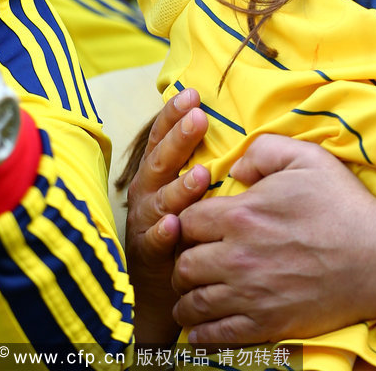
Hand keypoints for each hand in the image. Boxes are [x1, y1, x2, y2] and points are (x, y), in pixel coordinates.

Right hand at [125, 89, 209, 344]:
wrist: (162, 281)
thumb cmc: (186, 220)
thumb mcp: (190, 184)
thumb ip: (203, 155)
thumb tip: (230, 124)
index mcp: (157, 169)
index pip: (162, 135)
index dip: (174, 114)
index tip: (193, 94)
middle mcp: (147, 190)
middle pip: (161, 160)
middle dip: (179, 139)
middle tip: (199, 119)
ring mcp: (144, 221)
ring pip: (159, 200)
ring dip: (178, 188)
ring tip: (199, 175)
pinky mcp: (147, 254)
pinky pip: (154, 242)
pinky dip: (162, 234)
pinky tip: (173, 225)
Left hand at [172, 135, 375, 346]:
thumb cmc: (342, 205)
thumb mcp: (307, 157)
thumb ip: (263, 151)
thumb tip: (234, 169)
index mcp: (243, 214)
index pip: (188, 221)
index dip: (189, 221)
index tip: (197, 225)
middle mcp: (237, 256)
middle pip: (184, 264)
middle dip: (185, 259)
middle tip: (195, 257)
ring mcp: (249, 294)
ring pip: (193, 302)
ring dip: (187, 297)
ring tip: (193, 292)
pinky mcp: (265, 324)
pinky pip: (215, 335)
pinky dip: (200, 332)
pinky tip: (200, 326)